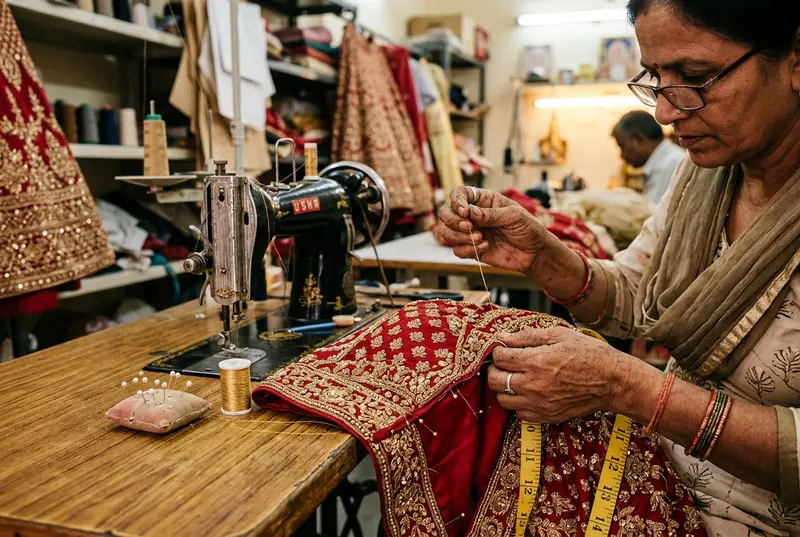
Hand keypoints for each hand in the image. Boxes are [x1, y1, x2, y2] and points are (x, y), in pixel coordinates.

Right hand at [437, 187, 549, 274]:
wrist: (535, 253)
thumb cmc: (528, 229)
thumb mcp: (514, 216)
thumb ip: (490, 214)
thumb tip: (468, 212)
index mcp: (483, 200)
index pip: (459, 194)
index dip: (456, 201)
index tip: (464, 212)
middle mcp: (473, 215)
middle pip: (446, 213)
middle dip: (452, 221)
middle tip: (469, 228)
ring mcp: (471, 233)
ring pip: (446, 232)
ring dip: (458, 237)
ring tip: (480, 239)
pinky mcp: (472, 249)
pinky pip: (457, 250)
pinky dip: (467, 250)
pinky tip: (485, 248)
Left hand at [487, 327, 629, 422]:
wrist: (612, 381)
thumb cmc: (589, 354)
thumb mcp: (559, 335)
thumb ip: (528, 336)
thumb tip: (503, 337)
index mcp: (536, 362)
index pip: (500, 358)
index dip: (499, 351)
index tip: (504, 349)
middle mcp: (534, 385)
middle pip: (494, 381)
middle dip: (495, 369)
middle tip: (505, 364)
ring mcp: (539, 404)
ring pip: (503, 400)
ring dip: (504, 388)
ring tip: (515, 379)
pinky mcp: (546, 417)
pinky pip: (519, 414)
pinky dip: (518, 403)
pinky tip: (528, 393)